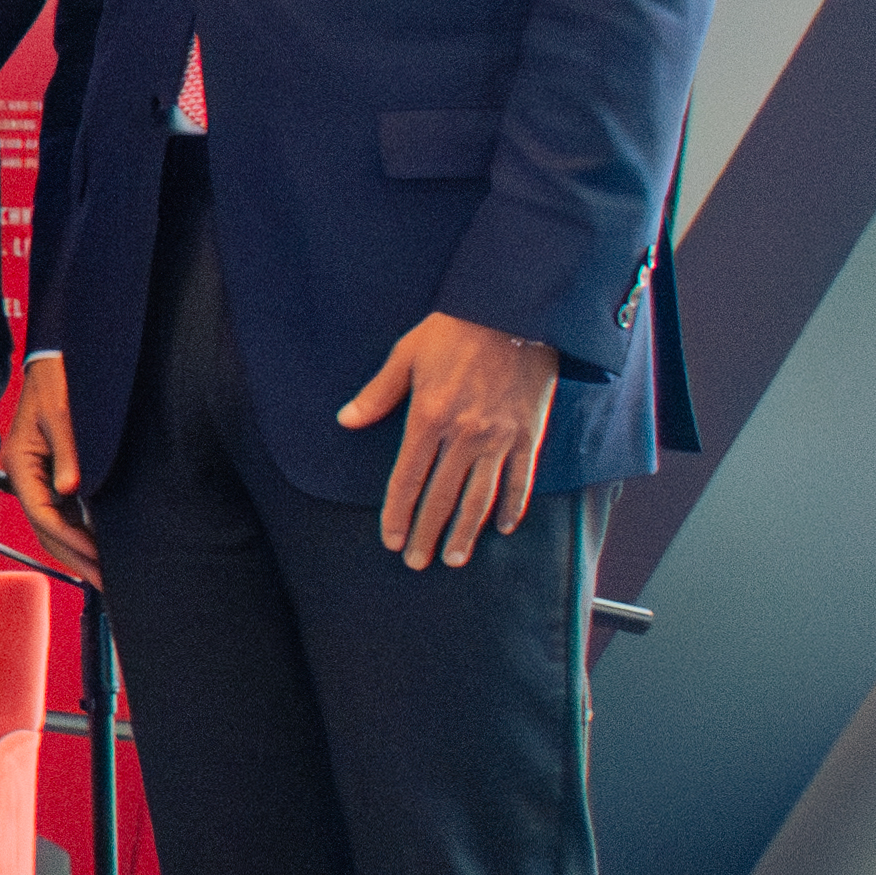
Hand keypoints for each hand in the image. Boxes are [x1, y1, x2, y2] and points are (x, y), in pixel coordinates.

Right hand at [0, 355, 95, 585]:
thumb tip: (72, 489)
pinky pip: (65, 514)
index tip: (96, 559)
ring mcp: (40, 479)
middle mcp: (26, 477)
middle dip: (75, 558)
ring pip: (55, 527)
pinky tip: (101, 547)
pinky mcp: (55, 476)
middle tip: (106, 583)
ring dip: (78, 551)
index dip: (70, 541)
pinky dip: (81, 534)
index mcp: (20, 465)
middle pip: (46, 530)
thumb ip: (69, 452)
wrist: (56, 363)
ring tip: (105, 574)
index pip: (43, 515)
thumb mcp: (62, 414)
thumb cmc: (57, 382)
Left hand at [341, 313, 560, 569]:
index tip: (391, 541)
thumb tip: (346, 420)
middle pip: (441, 496)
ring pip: (480, 496)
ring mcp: (500, 437)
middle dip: (426, 533)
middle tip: (417, 562)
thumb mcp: (406, 355)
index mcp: (428, 417)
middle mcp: (464, 435)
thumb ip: (377, 394)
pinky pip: (520, 479)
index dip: (397, 514)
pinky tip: (502, 527)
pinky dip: (512, 506)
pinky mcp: (529, 433)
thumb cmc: (455, 329)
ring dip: (465, 531)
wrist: (516, 311)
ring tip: (453, 558)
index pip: (407, 479)